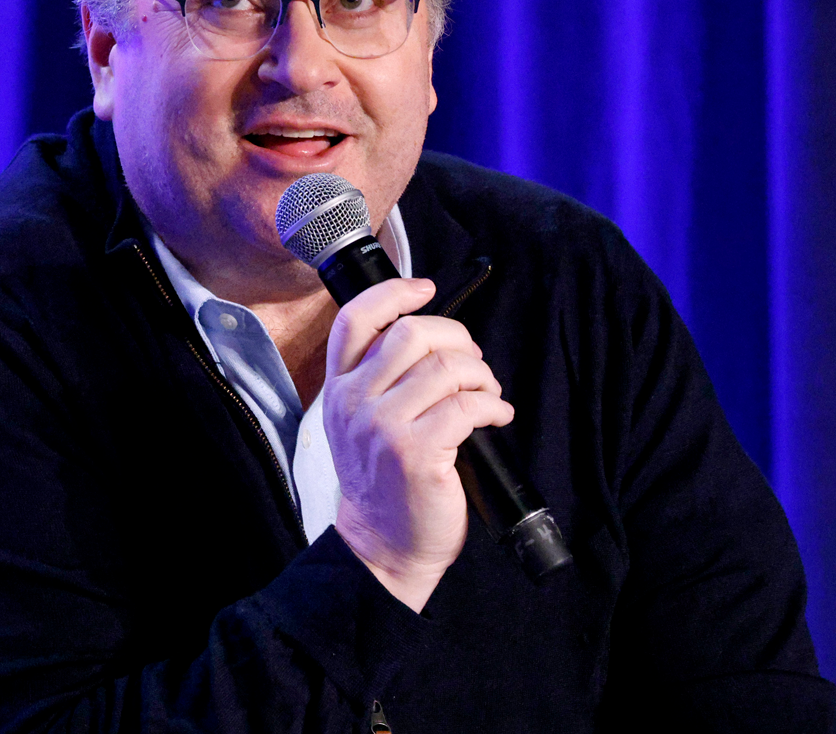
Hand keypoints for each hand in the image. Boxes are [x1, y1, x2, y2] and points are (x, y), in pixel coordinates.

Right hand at [323, 277, 513, 611]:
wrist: (383, 546)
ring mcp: (382, 427)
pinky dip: (492, 405)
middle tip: (474, 365)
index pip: (355, 319)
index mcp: (339, 388)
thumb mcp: (360, 422)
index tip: (425, 290)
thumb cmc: (384, 481)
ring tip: (489, 393)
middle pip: (411, 333)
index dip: (394, 293)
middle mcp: (353, 402)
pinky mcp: (414, 453)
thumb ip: (380, 378)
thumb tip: (434, 336)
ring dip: (481, 374)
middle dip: (457, 339)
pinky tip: (496, 417)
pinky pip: (466, 405)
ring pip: (444, 367)